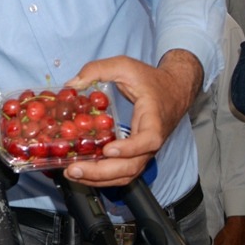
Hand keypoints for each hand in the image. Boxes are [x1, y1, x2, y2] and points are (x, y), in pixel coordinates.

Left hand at [65, 51, 201, 187]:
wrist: (173, 90)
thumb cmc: (151, 80)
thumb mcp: (126, 66)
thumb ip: (99, 70)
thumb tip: (72, 83)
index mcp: (154, 119)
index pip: (148, 140)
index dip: (130, 148)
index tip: (109, 149)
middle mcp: (151, 141)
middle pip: (131, 166)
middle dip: (101, 172)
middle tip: (74, 169)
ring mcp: (144, 152)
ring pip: (125, 174)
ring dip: (98, 178)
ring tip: (71, 173)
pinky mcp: (136, 156)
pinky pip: (121, 173)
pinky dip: (101, 177)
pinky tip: (80, 173)